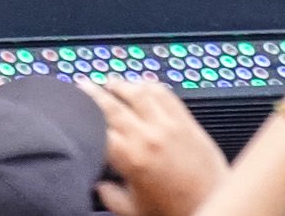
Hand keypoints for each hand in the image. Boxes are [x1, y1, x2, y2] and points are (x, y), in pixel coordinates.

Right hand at [90, 78, 230, 215]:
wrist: (212, 203)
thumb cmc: (174, 211)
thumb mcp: (131, 209)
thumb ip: (109, 194)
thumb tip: (98, 184)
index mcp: (131, 158)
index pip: (98, 128)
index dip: (83, 116)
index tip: (73, 110)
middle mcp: (149, 136)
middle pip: (115, 105)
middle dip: (95, 93)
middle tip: (84, 84)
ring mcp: (170, 125)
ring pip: (141, 93)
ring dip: (122, 84)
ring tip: (110, 80)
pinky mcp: (187, 121)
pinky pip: (167, 94)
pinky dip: (152, 86)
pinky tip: (144, 84)